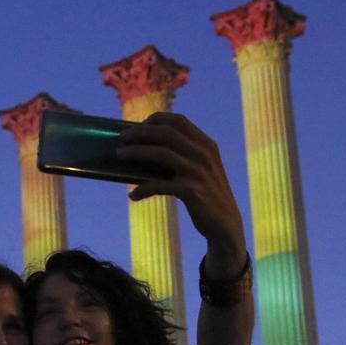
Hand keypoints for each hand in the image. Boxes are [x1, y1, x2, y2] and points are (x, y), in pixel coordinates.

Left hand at [118, 113, 245, 272]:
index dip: (157, 119)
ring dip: (136, 152)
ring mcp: (198, 172)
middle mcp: (203, 154)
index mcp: (206, 145)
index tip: (139, 124)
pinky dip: (143, 189)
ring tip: (119, 156)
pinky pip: (159, 185)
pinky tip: (133, 196)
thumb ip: (183, 157)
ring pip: (161, 154)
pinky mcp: (192, 191)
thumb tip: (143, 152)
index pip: (179, 121)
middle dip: (140, 132)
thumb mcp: (200, 171)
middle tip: (122, 137)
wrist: (226, 224)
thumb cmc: (206, 196)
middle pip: (166, 133)